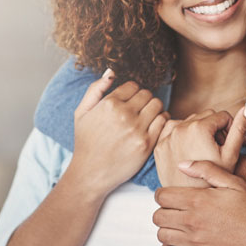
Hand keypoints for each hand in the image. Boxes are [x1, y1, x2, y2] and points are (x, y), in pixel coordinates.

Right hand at [70, 69, 168, 196]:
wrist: (90, 173)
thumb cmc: (86, 142)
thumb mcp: (81, 113)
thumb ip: (95, 89)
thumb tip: (111, 72)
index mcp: (109, 104)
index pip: (133, 85)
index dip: (132, 92)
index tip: (129, 101)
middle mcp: (124, 114)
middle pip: (147, 94)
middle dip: (144, 99)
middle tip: (139, 109)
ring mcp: (137, 129)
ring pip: (158, 105)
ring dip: (154, 108)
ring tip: (147, 116)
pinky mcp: (147, 143)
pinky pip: (164, 121)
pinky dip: (162, 120)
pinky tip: (153, 125)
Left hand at [154, 104, 245, 186]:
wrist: (190, 202)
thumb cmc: (214, 181)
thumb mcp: (231, 154)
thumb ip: (239, 128)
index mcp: (199, 128)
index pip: (222, 115)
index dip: (230, 128)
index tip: (230, 143)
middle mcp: (180, 128)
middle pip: (205, 116)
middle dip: (215, 128)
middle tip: (219, 148)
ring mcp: (167, 137)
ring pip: (190, 122)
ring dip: (199, 130)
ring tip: (205, 151)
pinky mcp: (159, 146)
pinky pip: (174, 130)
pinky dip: (183, 135)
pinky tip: (190, 151)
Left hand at [154, 160, 245, 245]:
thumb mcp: (233, 182)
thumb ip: (206, 169)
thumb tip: (182, 165)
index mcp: (199, 200)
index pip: (162, 196)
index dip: (164, 193)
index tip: (172, 194)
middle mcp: (193, 222)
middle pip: (158, 216)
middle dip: (164, 209)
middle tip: (176, 208)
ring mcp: (194, 243)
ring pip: (161, 235)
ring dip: (167, 228)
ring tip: (179, 224)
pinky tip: (182, 240)